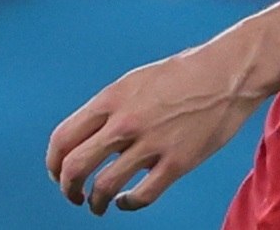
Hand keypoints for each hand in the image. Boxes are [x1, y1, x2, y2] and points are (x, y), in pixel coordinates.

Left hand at [46, 43, 262, 215]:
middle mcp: (124, 122)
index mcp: (110, 99)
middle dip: (67, 187)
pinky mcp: (177, 163)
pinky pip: (142, 196)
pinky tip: (126, 202)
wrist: (226, 74)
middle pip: (76, 165)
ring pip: (105, 186)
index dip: (53, 162)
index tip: (57, 172)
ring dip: (94, 202)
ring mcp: (150, 144)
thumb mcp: (134, 82)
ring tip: (97, 205)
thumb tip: (92, 137)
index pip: (63, 138)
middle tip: (72, 194)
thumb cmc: (181, 74)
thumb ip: (111, 109)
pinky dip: (128, 204)